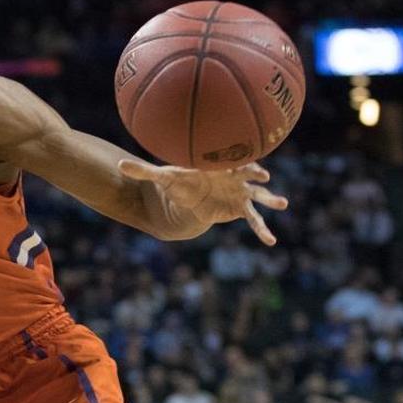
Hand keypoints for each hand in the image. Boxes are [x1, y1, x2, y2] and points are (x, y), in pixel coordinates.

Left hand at [118, 160, 287, 245]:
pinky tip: (271, 241)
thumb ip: (144, 171)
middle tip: (264, 176)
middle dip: (256, 175)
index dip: (233, 161)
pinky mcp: (240, 209)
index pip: (227, 160)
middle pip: (248, 174)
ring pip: (259, 196)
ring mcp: (240, 192)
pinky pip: (254, 220)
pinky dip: (262, 230)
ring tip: (283, 203)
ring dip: (271, 199)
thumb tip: (119, 165)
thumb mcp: (163, 177)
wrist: (191, 195)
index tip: (239, 163)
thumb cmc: (180, 180)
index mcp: (216, 166)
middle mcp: (233, 176)